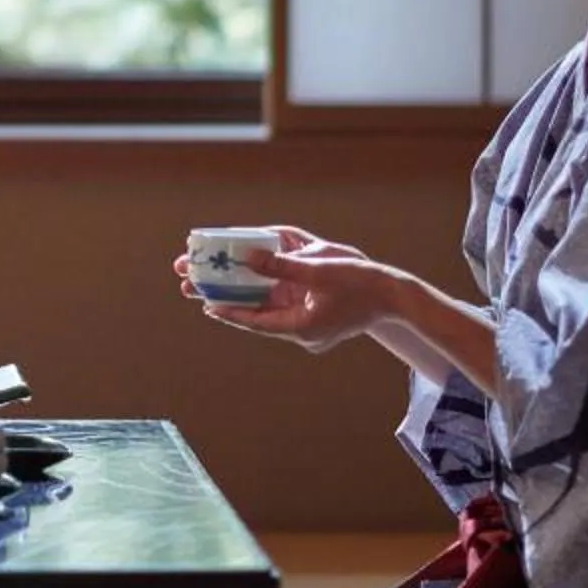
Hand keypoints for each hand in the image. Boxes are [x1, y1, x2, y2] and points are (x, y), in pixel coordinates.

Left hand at [173, 225, 403, 353]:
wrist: (394, 296)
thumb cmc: (360, 283)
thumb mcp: (318, 270)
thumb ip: (282, 265)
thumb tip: (248, 257)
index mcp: (302, 328)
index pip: (257, 322)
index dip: (230, 312)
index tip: (205, 305)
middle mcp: (300, 331)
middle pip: (256, 314)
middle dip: (226, 298)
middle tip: (193, 286)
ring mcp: (306, 325)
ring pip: (265, 308)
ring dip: (241, 294)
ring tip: (210, 282)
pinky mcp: (312, 317)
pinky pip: (280, 304)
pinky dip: (263, 293)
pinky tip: (244, 280)